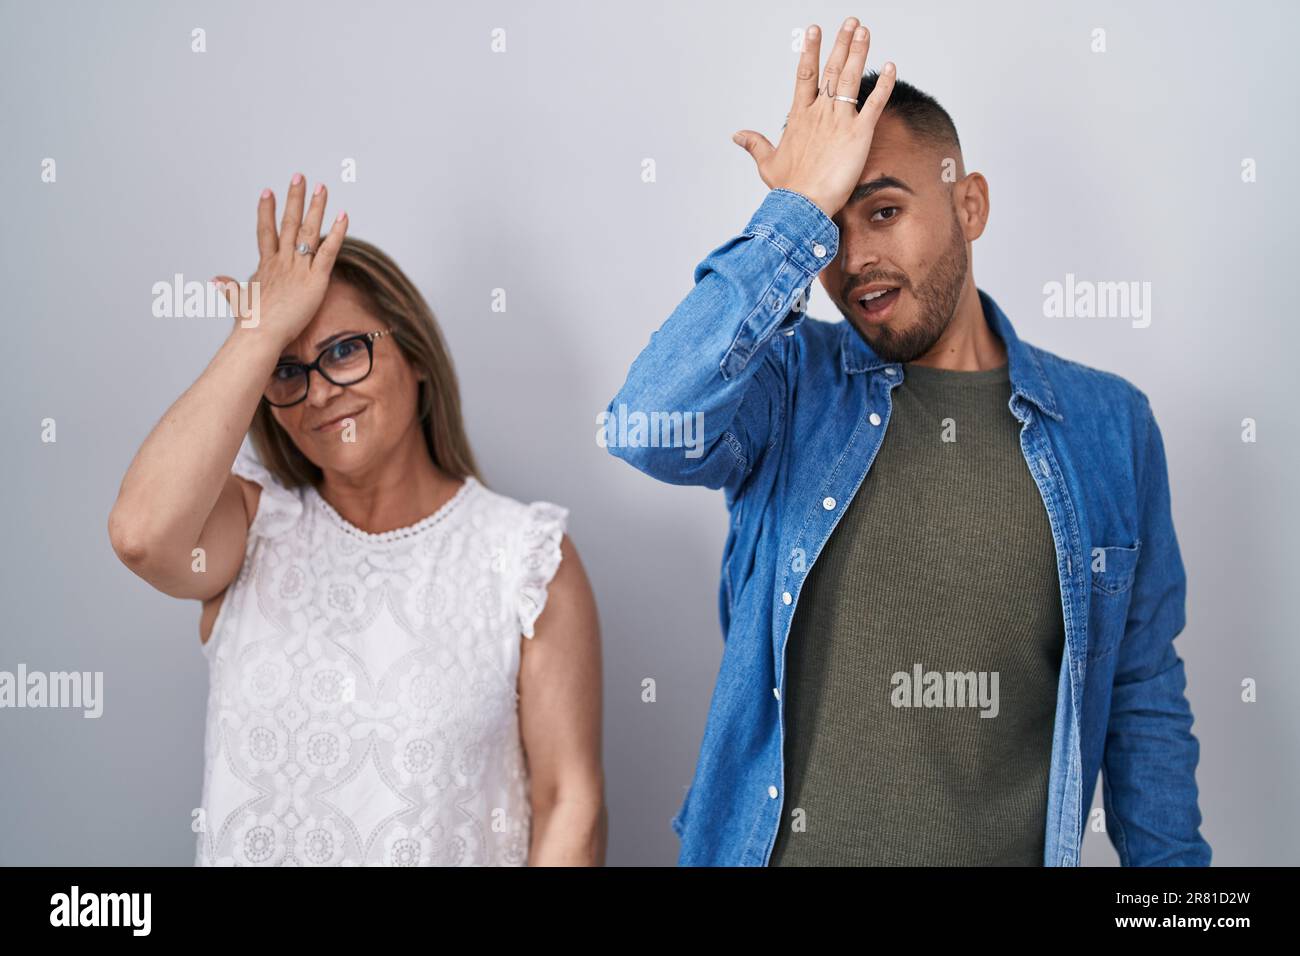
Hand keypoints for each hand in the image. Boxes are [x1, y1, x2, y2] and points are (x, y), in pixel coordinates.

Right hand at [213, 172, 348, 347]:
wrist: (259, 334)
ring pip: (309, 231)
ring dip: (316, 207)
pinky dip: (337, 233)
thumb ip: (229, 287)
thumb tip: (216, 280)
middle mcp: (282, 261)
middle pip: (289, 223)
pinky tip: (344, 216)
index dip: (266, 211)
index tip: (267, 191)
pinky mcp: (315, 279)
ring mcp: (298, 268)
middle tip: (299, 176)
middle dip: (294, 198)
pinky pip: (328, 251)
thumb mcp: (238, 299)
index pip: (266, 232)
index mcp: (266, 265)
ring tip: (322, 187)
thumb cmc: (249, 323)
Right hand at [732, 18, 895, 218]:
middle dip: (841, 43)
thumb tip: (737, 135)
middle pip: (831, 69)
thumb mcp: (767, 162)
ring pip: (850, 78)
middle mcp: (819, 112)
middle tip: (850, 22)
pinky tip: (891, 66)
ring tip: (864, 31)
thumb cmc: (788, 188)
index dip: (810, 51)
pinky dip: (884, 85)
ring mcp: (839, 120)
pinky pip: (874, 103)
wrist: (803, 205)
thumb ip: (755, 144)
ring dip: (859, 52)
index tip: (814, 31)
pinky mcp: (859, 134)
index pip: (805, 74)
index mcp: (800, 116)